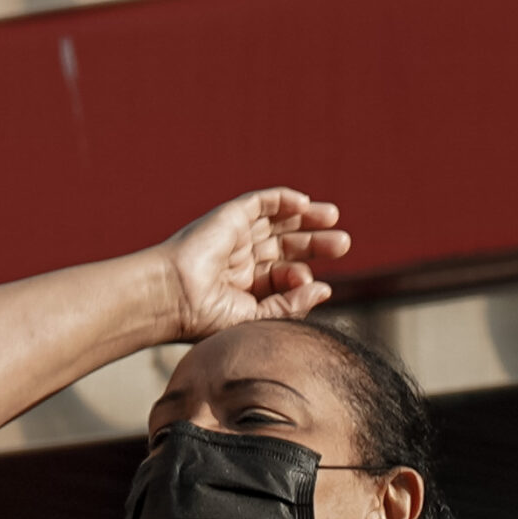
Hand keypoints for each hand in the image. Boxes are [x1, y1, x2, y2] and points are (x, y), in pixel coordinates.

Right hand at [157, 189, 349, 336]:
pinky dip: (282, 200)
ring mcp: (235, 238)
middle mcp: (242, 261)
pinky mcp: (227, 218)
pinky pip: (259, 203)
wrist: (173, 297)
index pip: (285, 278)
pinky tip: (305, 203)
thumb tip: (327, 288)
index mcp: (247, 289)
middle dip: (316, 244)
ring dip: (306, 218)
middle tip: (344, 243)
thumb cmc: (208, 318)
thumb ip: (292, 305)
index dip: (302, 278)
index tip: (308, 284)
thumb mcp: (259, 318)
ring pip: (277, 223)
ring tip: (334, 217)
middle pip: (287, 247)